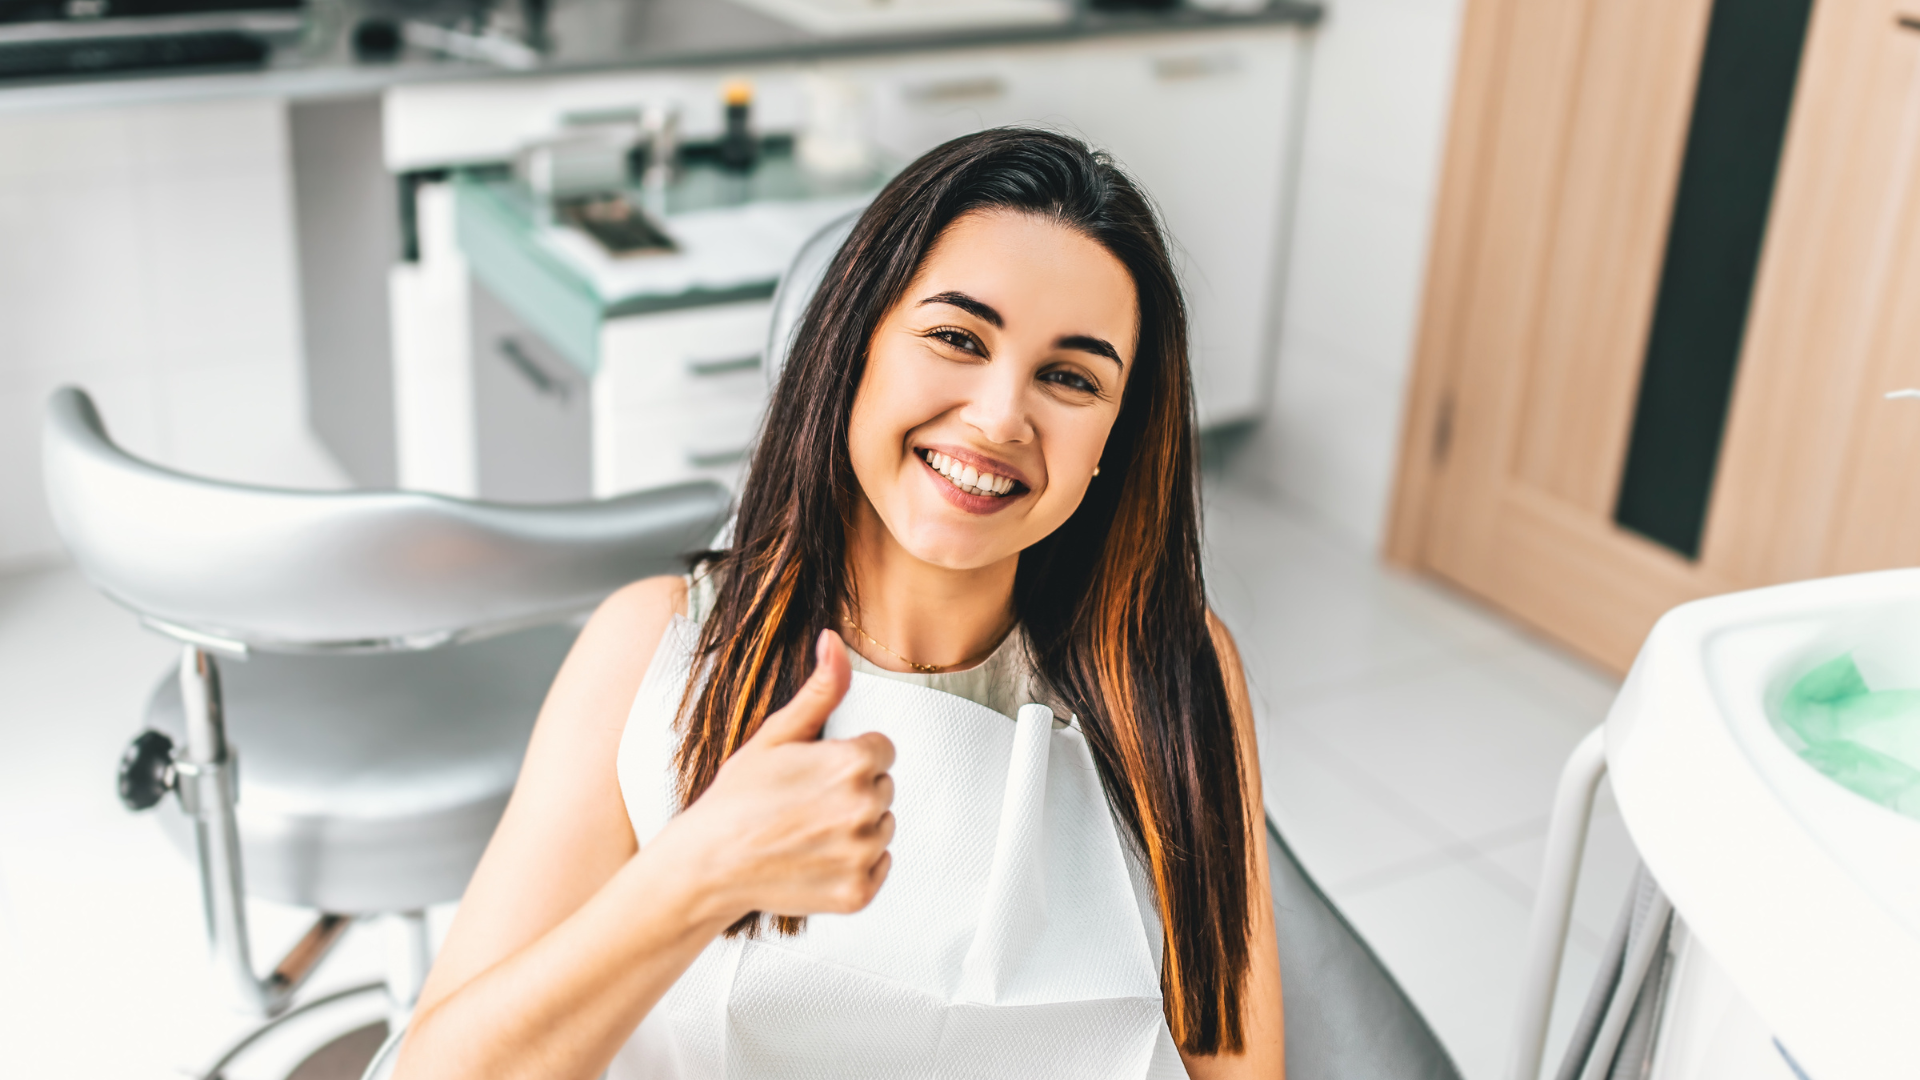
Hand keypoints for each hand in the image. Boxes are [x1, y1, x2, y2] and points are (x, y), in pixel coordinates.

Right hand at [653, 630, 895, 922]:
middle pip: (883, 788)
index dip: (845, 758)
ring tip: (806, 832)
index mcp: (852, 762)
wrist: (707, 865)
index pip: (881, 750)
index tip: (813, 774)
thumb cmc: (736, 799)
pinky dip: (854, 867)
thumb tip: (834, 640)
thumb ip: (820, 690)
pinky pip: (880, 868)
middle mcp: (865, 808)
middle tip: (803, 804)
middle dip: (852, 792)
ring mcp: (863, 854)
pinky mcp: (859, 893)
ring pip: (882, 828)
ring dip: (854, 830)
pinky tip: (815, 859)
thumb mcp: (776, 735)